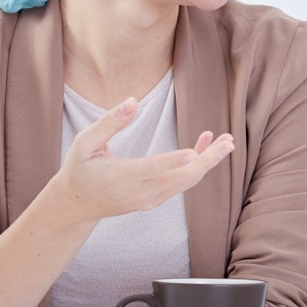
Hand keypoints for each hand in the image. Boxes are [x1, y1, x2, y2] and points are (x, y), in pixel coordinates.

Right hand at [53, 97, 234, 225]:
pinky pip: (181, 184)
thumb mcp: (84, 143)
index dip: (173, 160)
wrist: (77, 204)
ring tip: (226, 141)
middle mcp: (140, 192)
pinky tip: (205, 148)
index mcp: (121, 176)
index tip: (193, 152)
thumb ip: (109, 123)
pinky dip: (196, 166)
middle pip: (180, 178)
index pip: (152, 168)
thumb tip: (132, 101)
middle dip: (207, 161)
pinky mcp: (155, 200)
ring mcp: (150, 199)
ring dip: (207, 162)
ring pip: (186, 182)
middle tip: (228, 142)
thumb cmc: (80, 168)